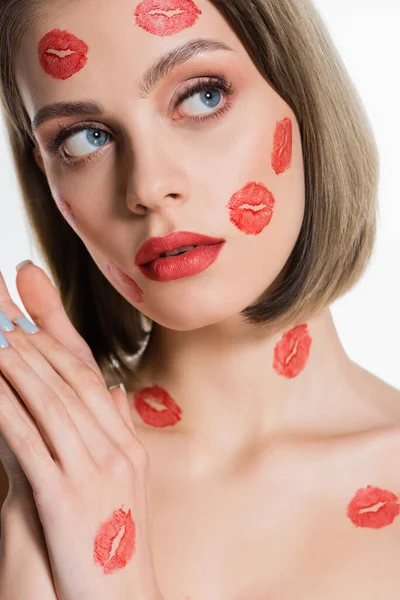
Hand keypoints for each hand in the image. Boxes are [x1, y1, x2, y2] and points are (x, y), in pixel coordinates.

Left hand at [0, 263, 162, 599]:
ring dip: (16, 364)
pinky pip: (30, 442)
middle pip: (68, 379)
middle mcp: (112, 447)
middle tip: (3, 304)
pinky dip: (7, 409)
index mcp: (123, 442)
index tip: (31, 305)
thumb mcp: (124, 482)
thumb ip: (116, 430)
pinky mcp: (66, 496)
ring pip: (49, 402)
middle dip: (32, 338)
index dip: (56, 336)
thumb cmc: (116, 544)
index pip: (87, 375)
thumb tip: (113, 388)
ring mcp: (93, 470)